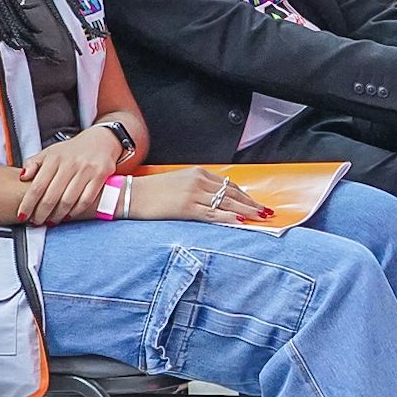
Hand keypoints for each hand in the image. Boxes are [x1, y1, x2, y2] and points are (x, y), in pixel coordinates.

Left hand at [15, 127, 121, 225]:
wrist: (101, 140)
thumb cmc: (72, 151)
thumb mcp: (50, 152)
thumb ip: (34, 163)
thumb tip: (23, 176)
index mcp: (54, 158)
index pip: (37, 185)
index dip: (28, 203)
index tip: (22, 215)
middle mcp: (70, 163)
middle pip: (51, 196)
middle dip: (41, 213)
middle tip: (37, 221)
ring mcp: (86, 170)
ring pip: (68, 201)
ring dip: (57, 215)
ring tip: (51, 220)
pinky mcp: (100, 176)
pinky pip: (85, 200)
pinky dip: (75, 211)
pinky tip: (69, 215)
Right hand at [127, 168, 267, 223]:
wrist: (131, 195)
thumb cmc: (153, 192)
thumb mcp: (179, 185)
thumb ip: (199, 190)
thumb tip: (216, 202)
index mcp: (198, 173)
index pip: (228, 185)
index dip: (245, 196)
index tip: (255, 204)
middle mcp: (198, 180)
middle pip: (232, 193)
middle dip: (251, 204)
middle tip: (266, 212)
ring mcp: (194, 193)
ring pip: (226, 204)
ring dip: (246, 211)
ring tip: (260, 218)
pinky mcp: (187, 207)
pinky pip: (213, 214)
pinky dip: (229, 218)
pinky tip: (240, 222)